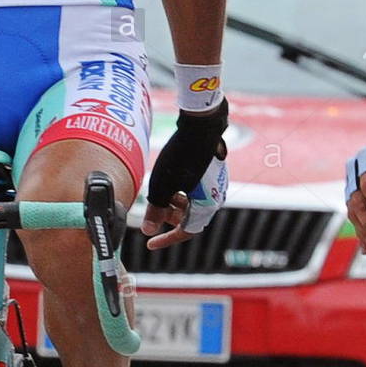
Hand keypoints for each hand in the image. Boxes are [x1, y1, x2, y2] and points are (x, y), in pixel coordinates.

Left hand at [141, 103, 227, 246]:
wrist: (201, 123)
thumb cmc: (181, 156)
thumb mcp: (162, 186)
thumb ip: (156, 211)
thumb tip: (149, 231)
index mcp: (206, 205)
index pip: (186, 231)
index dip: (166, 239)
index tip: (149, 243)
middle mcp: (216, 197)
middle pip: (190, 217)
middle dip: (169, 217)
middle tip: (152, 209)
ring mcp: (216, 183)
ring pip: (193, 203)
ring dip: (174, 202)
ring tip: (159, 190)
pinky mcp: (213, 171)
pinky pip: (197, 189)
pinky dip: (181, 190)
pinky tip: (169, 178)